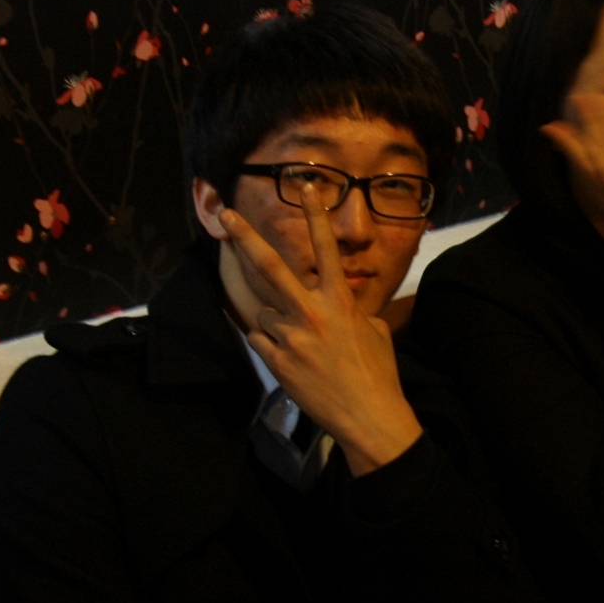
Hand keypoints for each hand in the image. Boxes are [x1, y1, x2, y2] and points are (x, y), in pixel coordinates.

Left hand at [221, 204, 423, 474]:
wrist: (368, 415)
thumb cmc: (378, 371)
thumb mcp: (374, 329)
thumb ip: (350, 308)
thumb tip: (337, 303)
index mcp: (340, 300)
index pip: (325, 248)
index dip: (316, 215)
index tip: (306, 187)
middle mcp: (311, 313)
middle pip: (270, 267)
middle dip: (245, 238)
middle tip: (225, 216)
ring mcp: (290, 337)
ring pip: (266, 312)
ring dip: (278, 322)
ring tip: (304, 346)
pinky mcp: (276, 361)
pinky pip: (261, 339)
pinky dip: (272, 344)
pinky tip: (294, 360)